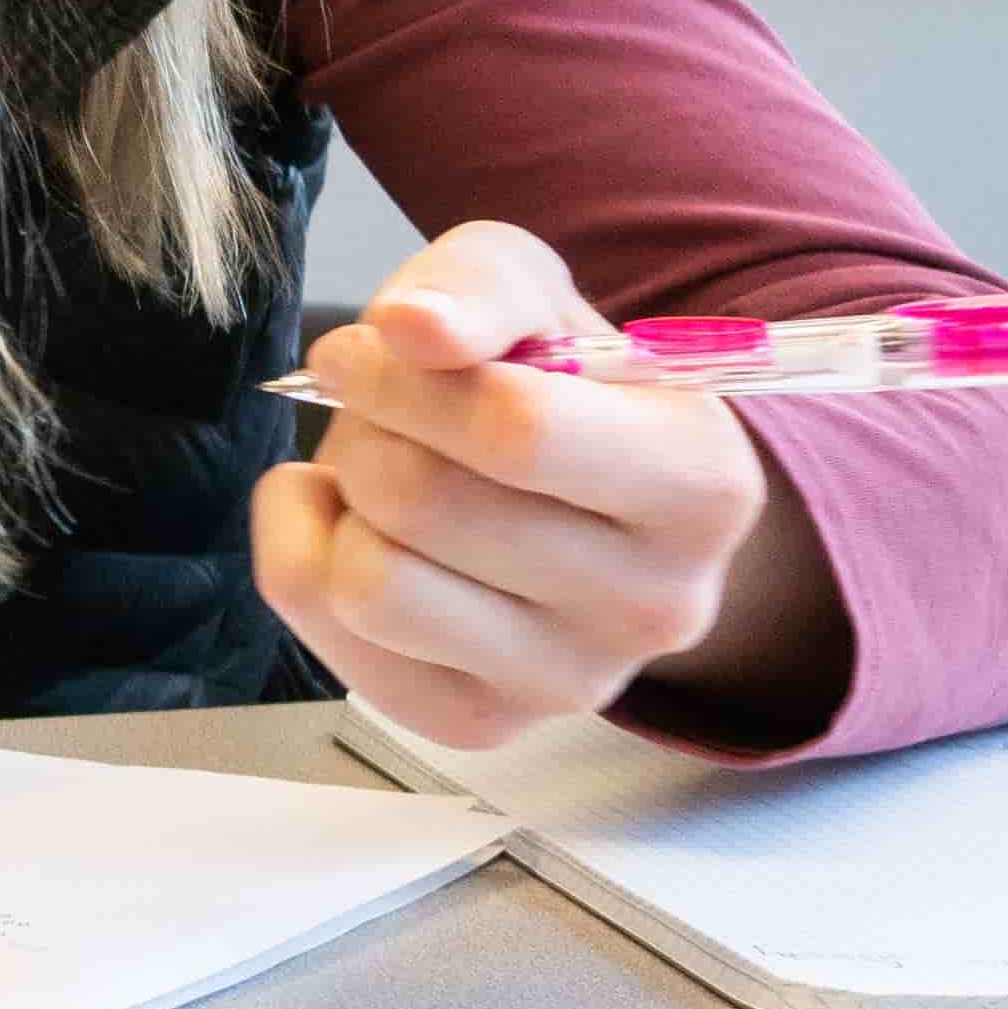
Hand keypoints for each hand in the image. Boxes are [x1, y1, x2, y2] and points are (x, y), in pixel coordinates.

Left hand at [254, 223, 811, 749]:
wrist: (574, 497)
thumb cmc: (552, 382)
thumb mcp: (532, 290)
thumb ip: (477, 285)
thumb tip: (411, 327)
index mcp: (702, 486)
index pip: (514, 431)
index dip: (405, 376)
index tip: (370, 343)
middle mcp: (656, 607)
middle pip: (422, 501)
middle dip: (368, 426)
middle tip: (386, 409)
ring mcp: (570, 684)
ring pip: (370, 582)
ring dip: (343, 497)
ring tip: (386, 471)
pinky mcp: (479, 723)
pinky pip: (326, 631)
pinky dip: (305, 552)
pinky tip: (354, 527)